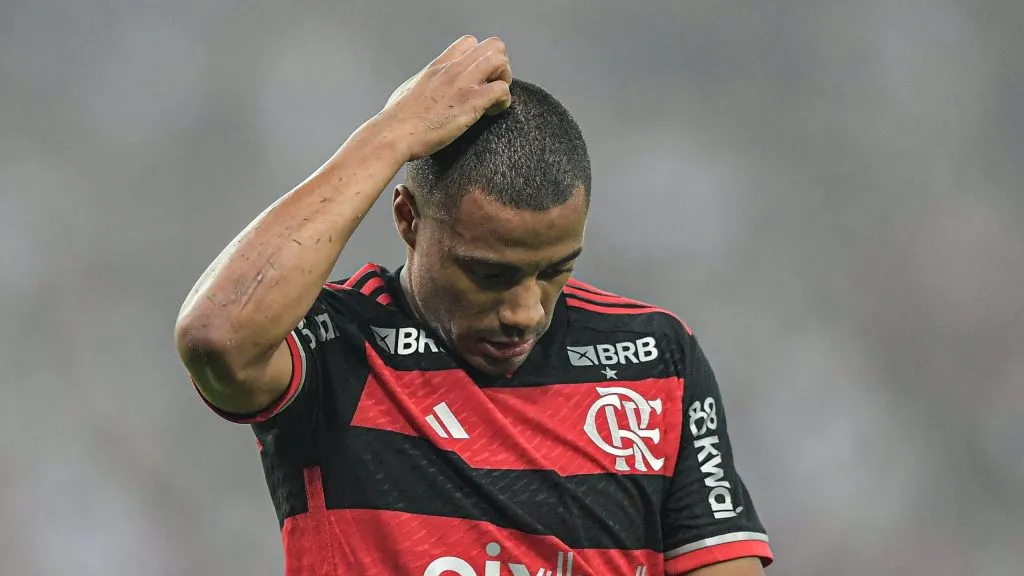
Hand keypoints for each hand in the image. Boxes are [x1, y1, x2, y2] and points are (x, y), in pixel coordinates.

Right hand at [377, 35, 512, 160]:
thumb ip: (427, 82)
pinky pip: (502, 90)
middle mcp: (453, 69)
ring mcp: (463, 84)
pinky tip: (492, 112)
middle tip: (491, 86)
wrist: (395, 132)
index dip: (480, 57)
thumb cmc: (398, 118)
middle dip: (499, 66)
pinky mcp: (471, 103)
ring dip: (504, 79)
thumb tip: (430, 87)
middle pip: (492, 46)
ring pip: (500, 61)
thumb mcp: (411, 87)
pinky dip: (504, 101)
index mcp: (439, 65)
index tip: (477, 77)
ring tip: (494, 98)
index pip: (470, 42)